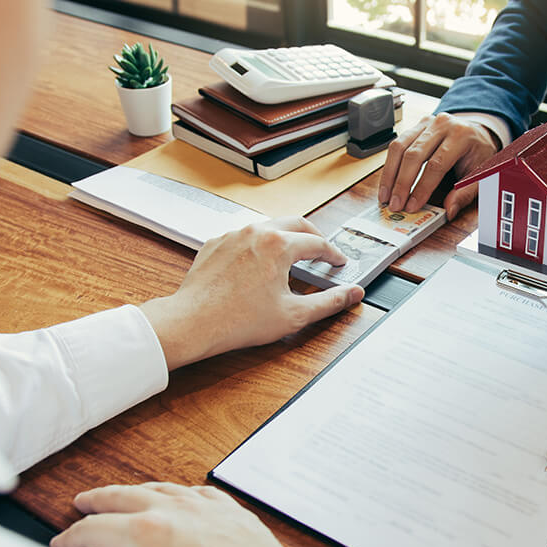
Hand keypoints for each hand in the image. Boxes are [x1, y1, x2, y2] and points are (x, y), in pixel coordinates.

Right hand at [50, 482, 298, 546]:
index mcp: (146, 535)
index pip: (94, 530)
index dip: (71, 538)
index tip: (60, 543)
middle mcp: (176, 512)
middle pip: (124, 496)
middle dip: (99, 500)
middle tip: (82, 503)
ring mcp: (208, 509)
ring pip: (162, 489)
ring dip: (137, 493)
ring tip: (124, 497)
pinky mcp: (235, 515)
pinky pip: (199, 494)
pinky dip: (179, 495)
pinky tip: (179, 499)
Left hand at [139, 217, 364, 369]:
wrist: (193, 322)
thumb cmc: (238, 320)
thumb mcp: (294, 315)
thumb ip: (330, 302)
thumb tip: (352, 294)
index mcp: (279, 245)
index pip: (317, 243)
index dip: (333, 254)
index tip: (338, 263)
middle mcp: (257, 232)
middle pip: (296, 224)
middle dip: (313, 236)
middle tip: (322, 252)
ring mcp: (233, 235)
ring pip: (268, 226)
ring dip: (285, 237)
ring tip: (292, 256)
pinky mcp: (216, 243)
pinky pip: (244, 236)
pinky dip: (259, 245)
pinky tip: (259, 264)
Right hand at [379, 113, 499, 219]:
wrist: (478, 131)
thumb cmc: (479, 154)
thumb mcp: (481, 174)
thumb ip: (466, 192)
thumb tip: (449, 210)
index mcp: (462, 135)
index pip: (436, 164)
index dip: (422, 187)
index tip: (412, 206)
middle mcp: (442, 125)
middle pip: (414, 154)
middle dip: (402, 183)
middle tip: (395, 205)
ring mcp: (427, 123)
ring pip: (400, 147)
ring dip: (390, 175)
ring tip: (385, 196)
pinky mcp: (416, 126)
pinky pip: (397, 144)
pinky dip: (389, 165)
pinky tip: (387, 182)